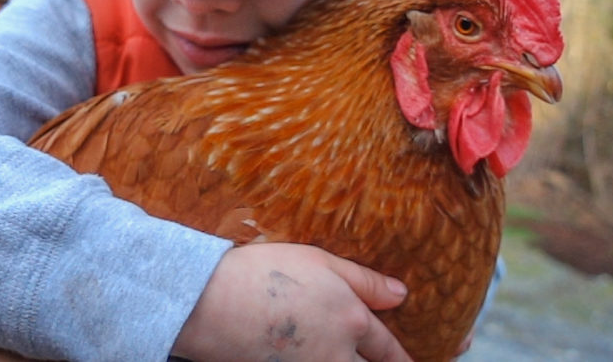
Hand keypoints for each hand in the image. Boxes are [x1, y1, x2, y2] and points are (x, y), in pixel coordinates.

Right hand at [171, 242, 412, 361]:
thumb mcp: (320, 261)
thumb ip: (364, 280)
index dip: (401, 358)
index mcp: (351, 321)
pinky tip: (314, 359)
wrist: (211, 302)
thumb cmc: (264, 272)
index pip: (388, 348)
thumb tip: (401, 294)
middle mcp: (337, 354)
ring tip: (341, 358)